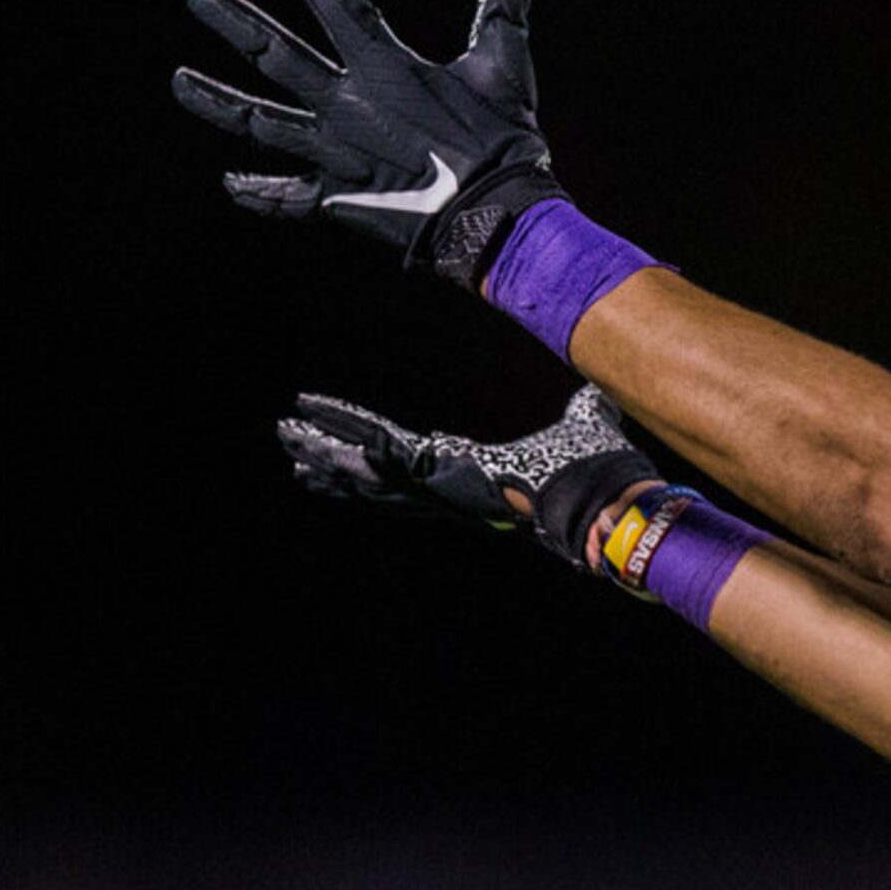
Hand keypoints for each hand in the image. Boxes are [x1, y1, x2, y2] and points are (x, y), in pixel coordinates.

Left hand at [176, 0, 565, 286]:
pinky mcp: (339, 201)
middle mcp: (348, 106)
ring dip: (218, 101)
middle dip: (234, 22)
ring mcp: (335, 155)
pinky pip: (288, 197)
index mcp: (386, 67)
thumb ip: (503, 4)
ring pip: (262, 123)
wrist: (498, 217)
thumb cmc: (503, 139)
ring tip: (179, 81)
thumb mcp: (505, 64)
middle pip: (276, 55)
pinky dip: (259, 192)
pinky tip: (228, 183)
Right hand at [277, 383, 659, 567]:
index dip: (373, 450)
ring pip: (369, 473)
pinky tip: (318, 437)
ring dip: (326, 453)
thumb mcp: (578, 427)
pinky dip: (353, 447)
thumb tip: (599, 389)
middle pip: (373, 477)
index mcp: (469, 476)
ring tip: (286, 437)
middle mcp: (448, 489)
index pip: (408, 459)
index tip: (346, 444)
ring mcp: (443, 489)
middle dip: (329, 459)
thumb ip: (581, 409)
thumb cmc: (594, 472)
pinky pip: (388, 458)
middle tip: (288, 444)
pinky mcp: (444, 478)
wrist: (604, 500)